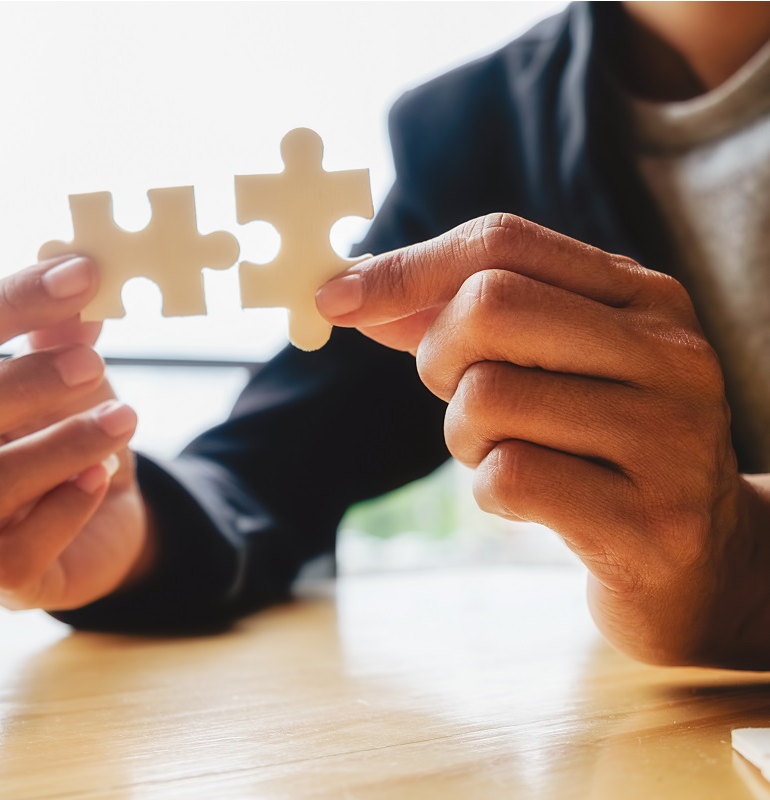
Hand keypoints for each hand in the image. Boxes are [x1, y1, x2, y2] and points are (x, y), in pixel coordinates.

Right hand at [0, 257, 155, 611]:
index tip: (83, 274)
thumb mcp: (70, 379)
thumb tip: (75, 272)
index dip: (10, 300)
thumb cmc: (68, 434)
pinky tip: (101, 478)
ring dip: (62, 445)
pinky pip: (14, 555)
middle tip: (94, 362)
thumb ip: (64, 335)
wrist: (100, 516)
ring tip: (125, 419)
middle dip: (18, 383)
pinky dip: (64, 511)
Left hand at [317, 213, 769, 666]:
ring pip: (486, 397)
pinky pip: (507, 477)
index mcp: (642, 297)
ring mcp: (666, 436)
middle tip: (462, 396)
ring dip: (464, 437)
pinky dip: (490, 491)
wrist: (697, 557)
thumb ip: (460, 319)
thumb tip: (351, 294)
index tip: (335, 299)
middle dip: (438, 358)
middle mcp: (667, 353)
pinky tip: (533, 501)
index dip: (404, 267)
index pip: (503, 242)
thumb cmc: (598, 445)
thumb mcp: (549, 364)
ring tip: (508, 454)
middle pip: (487, 306)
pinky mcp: (647, 520)